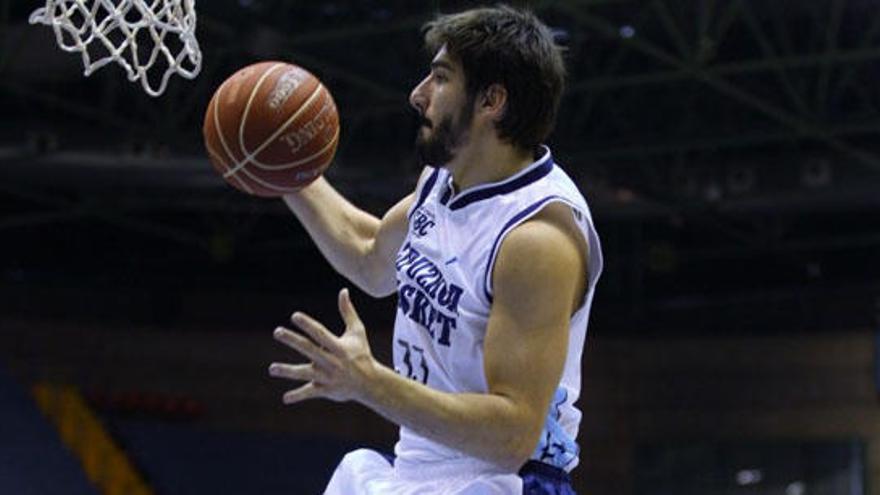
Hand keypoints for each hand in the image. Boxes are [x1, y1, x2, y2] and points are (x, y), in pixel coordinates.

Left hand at [268, 288, 375, 404]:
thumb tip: (343, 290)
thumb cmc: (361, 354)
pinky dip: (298, 396)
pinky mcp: (325, 389)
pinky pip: (310, 393)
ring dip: (287, 371)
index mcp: (338, 346)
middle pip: (309, 349)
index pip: (320, 333)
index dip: (308, 324)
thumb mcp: (357, 332)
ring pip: (305, 373)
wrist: (370, 382)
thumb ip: (348, 312)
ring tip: (272, 369)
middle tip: (277, 331)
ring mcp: (327, 376)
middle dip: (293, 340)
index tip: (295, 316)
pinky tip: (285, 398)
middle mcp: (331, 361)